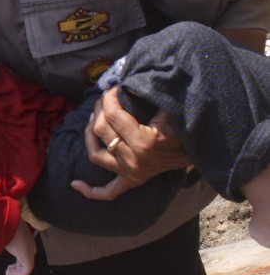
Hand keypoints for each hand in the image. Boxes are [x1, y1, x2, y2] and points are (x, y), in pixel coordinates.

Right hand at [3, 222, 36, 274]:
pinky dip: (22, 274)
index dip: (19, 257)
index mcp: (24, 235)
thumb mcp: (1, 227)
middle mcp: (29, 242)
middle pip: (27, 257)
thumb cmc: (0, 222)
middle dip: (18, 265)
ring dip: (18, 271)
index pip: (25, 248)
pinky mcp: (27, 255)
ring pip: (27, 264)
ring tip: (9, 273)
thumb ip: (0, 231)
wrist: (5, 220)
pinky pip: (27, 269)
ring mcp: (29, 249)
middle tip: (9, 270)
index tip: (10, 260)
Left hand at [71, 89, 189, 200]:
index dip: (109, 97)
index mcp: (144, 142)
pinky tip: (75, 184)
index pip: (113, 115)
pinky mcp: (132, 181)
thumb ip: (145, 96)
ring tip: (91, 120)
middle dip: (99, 109)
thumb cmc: (184, 127)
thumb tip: (124, 82)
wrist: (200, 150)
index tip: (113, 88)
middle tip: (104, 99)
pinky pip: (109, 192)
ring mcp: (131, 173)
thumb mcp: (168, 109)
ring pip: (96, 154)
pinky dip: (91, 191)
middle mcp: (134, 160)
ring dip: (89, 136)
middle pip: (101, 131)